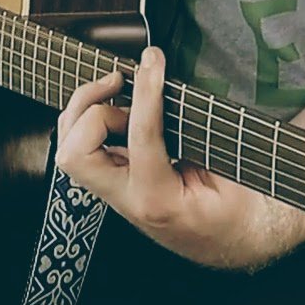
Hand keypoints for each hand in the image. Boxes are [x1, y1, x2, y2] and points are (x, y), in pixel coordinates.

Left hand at [54, 47, 274, 266]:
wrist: (233, 244)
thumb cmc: (236, 213)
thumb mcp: (233, 175)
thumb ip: (204, 136)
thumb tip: (176, 91)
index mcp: (159, 200)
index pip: (141, 137)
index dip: (147, 91)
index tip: (153, 61)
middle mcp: (127, 199)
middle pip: (75, 152)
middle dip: (93, 109)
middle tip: (124, 84)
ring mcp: (115, 194)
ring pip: (68, 148)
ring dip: (85, 111)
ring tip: (118, 89)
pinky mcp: (114, 184)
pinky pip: (82, 147)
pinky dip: (90, 119)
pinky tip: (119, 107)